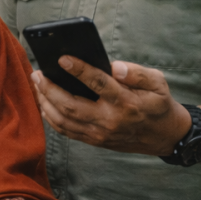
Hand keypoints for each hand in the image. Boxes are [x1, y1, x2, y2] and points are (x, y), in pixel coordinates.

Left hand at [32, 57, 191, 155]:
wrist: (163, 136)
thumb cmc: (158, 104)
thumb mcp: (158, 83)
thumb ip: (137, 73)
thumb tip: (114, 66)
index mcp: (127, 102)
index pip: (99, 84)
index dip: (79, 70)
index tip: (62, 58)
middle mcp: (110, 120)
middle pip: (71, 105)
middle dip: (49, 88)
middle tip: (37, 73)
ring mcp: (100, 133)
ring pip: (64, 120)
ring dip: (45, 102)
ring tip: (36, 84)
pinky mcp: (94, 141)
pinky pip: (66, 131)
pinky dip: (51, 117)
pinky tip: (44, 103)